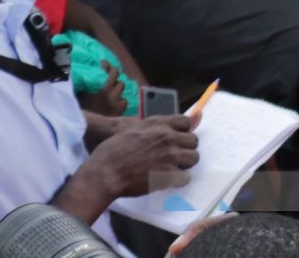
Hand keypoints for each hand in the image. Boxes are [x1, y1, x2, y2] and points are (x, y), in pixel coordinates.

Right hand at [73, 114, 200, 201]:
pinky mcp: (169, 174)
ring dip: (184, 165)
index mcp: (158, 124)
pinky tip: (166, 181)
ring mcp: (170, 156)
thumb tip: (191, 117)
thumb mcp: (133, 128)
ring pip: (193, 158)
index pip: (186, 122)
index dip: (181, 132)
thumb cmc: (113, 150)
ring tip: (170, 170)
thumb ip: (158, 125)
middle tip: (171, 158)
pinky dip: (178, 181)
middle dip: (184, 149)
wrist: (105, 172)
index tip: (174, 140)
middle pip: (193, 141)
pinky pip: (186, 178)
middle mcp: (168, 137)